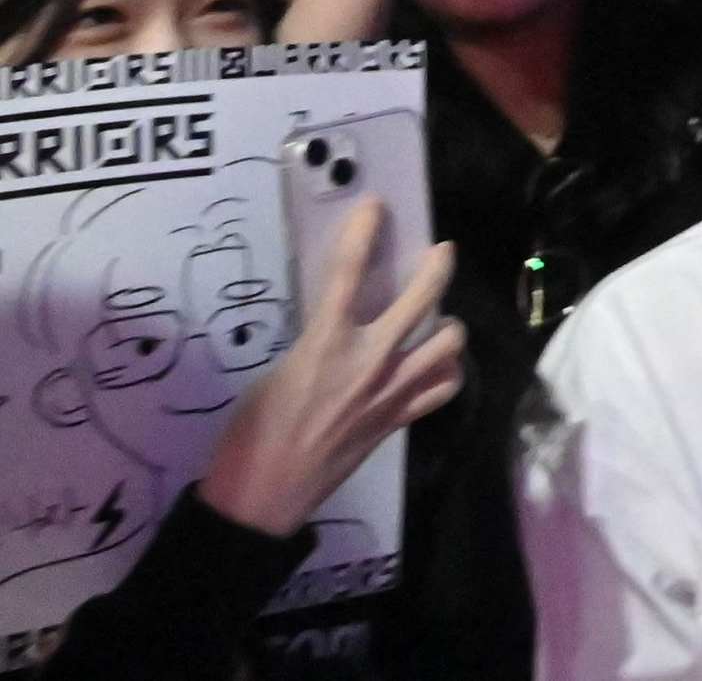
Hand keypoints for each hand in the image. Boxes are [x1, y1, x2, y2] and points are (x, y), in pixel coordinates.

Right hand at [196, 201, 465, 537]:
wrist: (262, 495)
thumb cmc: (252, 435)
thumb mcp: (274, 374)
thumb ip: (314, 346)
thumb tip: (334, 331)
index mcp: (324, 344)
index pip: (347, 273)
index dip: (363, 234)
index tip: (375, 208)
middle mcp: (367, 360)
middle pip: (422, 298)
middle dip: (437, 267)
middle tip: (439, 252)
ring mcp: (390, 391)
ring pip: (448, 342)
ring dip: (448, 326)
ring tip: (439, 321)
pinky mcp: (398, 419)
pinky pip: (442, 388)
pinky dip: (446, 373)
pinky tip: (436, 368)